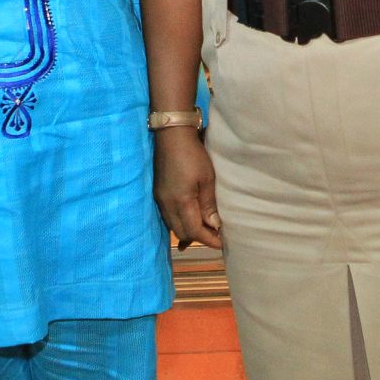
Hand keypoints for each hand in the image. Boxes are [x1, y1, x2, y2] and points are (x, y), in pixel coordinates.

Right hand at [153, 128, 221, 249]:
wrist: (171, 135)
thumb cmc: (193, 155)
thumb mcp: (207, 178)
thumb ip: (208, 204)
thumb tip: (214, 226)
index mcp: (180, 202)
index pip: (194, 231)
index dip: (208, 240)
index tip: (221, 243)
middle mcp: (167, 205)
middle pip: (182, 233)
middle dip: (199, 238)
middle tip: (216, 236)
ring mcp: (160, 200)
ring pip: (173, 227)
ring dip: (188, 231)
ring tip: (205, 230)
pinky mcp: (158, 194)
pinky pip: (168, 217)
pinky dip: (179, 223)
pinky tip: (187, 222)